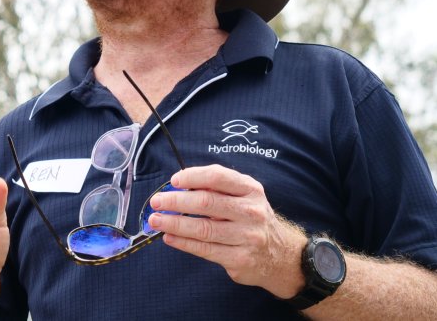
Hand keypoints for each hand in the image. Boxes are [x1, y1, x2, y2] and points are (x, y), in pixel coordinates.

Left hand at [147, 164, 305, 297]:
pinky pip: (205, 249)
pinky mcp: (240, 259)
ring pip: (203, 229)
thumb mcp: (244, 196)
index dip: (192, 177)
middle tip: (156, 202)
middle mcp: (251, 212)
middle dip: (175, 201)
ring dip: (174, 223)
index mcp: (250, 190)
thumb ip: (217, 188)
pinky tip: (169, 237)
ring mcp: (247, 237)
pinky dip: (183, 242)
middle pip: (206, 202)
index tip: (173, 181)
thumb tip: (178, 186)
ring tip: (155, 221)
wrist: (281, 255)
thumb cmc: (251, 219)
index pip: (217, 177)